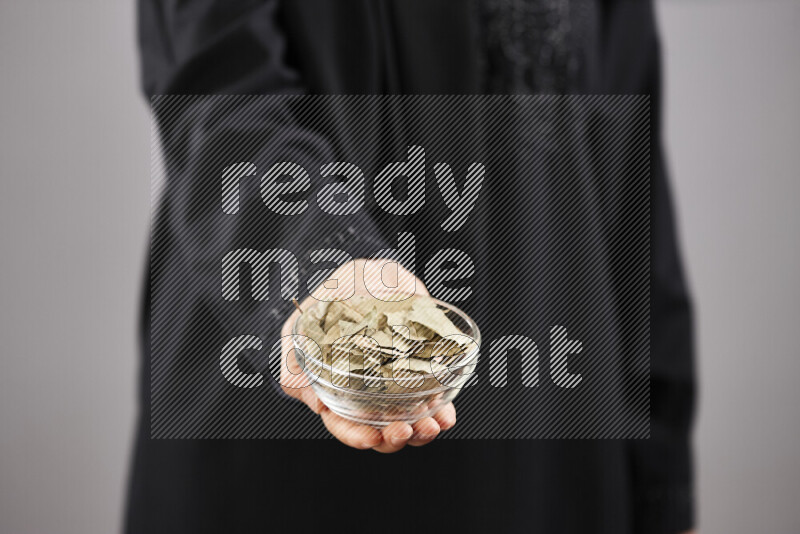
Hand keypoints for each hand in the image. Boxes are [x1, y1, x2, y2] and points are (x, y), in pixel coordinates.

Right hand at [279, 258, 456, 451]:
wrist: (368, 271)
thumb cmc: (331, 298)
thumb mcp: (302, 328)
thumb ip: (298, 366)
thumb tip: (318, 405)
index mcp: (334, 387)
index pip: (341, 422)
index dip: (355, 435)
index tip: (371, 438)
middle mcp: (365, 391)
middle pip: (378, 429)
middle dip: (393, 437)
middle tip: (407, 431)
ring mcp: (395, 382)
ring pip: (407, 420)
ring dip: (421, 429)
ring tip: (433, 424)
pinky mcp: (421, 369)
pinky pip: (432, 397)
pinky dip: (441, 409)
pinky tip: (446, 414)